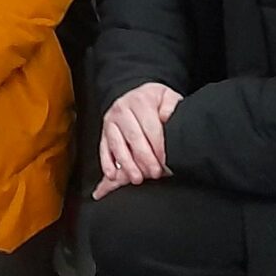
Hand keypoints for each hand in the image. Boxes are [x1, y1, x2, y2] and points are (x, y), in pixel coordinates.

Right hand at [93, 81, 183, 197]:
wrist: (136, 97)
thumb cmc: (154, 101)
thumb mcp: (167, 97)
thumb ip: (172, 105)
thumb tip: (167, 116)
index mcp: (140, 100)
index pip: (151, 128)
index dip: (159, 147)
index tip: (165, 161)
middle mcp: (122, 109)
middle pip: (134, 137)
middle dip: (145, 158)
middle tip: (155, 173)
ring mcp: (111, 121)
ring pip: (117, 144)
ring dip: (127, 164)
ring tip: (137, 178)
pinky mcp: (104, 132)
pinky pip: (103, 148)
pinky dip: (106, 163)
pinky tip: (113, 174)